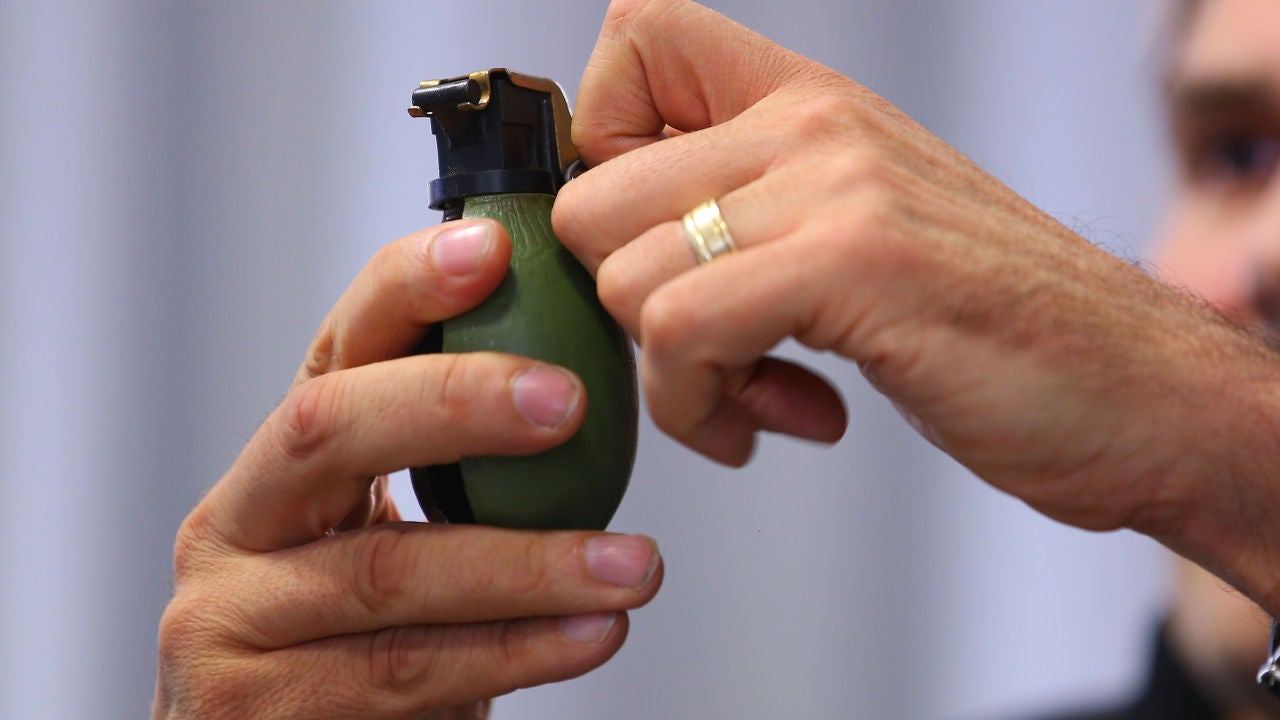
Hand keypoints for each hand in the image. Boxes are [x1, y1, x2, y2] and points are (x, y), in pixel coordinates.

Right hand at [153, 219, 662, 718]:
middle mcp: (235, 527)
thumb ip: (452, 480)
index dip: (404, 289)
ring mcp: (228, 621)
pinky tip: (592, 634)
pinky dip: (516, 652)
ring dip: (528, 564)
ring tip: (634, 564)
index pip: (336, 351)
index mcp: (280, 468)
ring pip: (387, 571)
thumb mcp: (397, 546)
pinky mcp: (251, 712)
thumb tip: (588, 381)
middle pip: (328, 428)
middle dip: (454, 401)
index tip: (493, 247)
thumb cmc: (364, 648)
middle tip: (568, 402)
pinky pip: (406, 671)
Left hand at [554, 0, 1279, 610]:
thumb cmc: (991, 324)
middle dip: (626, 308)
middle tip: (704, 354)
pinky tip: (787, 419)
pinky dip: (701, 408)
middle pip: (591, 198)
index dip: (601, 152)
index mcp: (808, 101)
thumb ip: (749, 214)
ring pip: (624, 276)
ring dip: (673, 377)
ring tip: (756, 397)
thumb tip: (617, 254)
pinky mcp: (856, 263)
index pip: (636, 43)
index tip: (655, 241)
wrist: (1135, 389)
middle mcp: (814, 123)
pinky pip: (680, 332)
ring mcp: (836, 186)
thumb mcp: (858, 230)